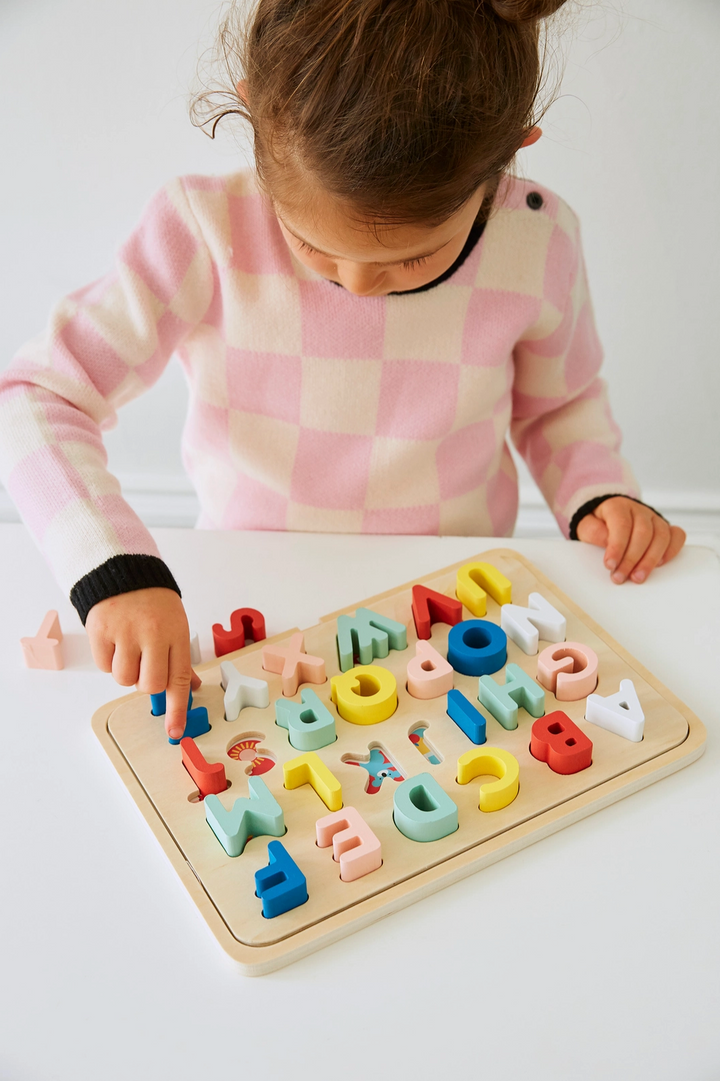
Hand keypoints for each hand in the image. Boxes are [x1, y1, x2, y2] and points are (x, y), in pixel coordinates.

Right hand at [86, 587, 201, 739]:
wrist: (125, 573)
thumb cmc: (155, 604)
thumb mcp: (176, 625)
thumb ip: (181, 658)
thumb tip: (192, 688)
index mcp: (176, 634)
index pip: (179, 679)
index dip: (177, 709)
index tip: (174, 732)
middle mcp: (152, 635)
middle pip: (149, 685)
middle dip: (147, 683)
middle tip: (146, 663)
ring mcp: (125, 633)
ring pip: (124, 680)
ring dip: (126, 672)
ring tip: (129, 648)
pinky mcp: (101, 631)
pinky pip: (104, 666)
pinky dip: (108, 660)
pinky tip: (115, 641)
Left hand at [575, 497, 685, 583]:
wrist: (609, 514)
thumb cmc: (598, 523)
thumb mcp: (586, 525)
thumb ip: (593, 531)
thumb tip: (606, 541)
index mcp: (618, 506)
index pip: (622, 525)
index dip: (617, 547)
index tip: (609, 565)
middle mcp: (639, 510)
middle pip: (643, 533)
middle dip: (632, 559)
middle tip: (620, 577)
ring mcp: (654, 519)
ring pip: (661, 536)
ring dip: (650, 560)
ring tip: (637, 577)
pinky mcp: (665, 528)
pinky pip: (677, 536)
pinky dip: (671, 551)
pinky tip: (659, 565)